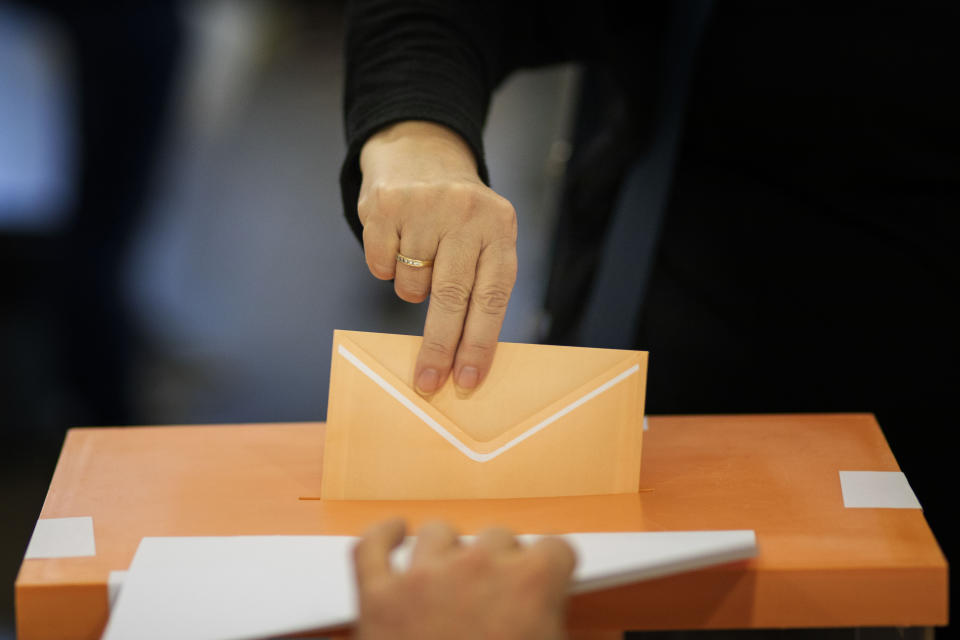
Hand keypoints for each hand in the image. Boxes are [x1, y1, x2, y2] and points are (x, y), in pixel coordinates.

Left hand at [352, 519, 575, 639]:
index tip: (549, 576)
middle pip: (497, 537)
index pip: (555, 549)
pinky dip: (381, 535)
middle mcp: (477, 568)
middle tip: (499, 599)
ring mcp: (422, 579)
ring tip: (453, 576)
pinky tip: (393, 532)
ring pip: (439, 534)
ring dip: (449, 551)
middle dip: (502, 564)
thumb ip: (551, 630)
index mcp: (530, 585)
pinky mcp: (377, 598)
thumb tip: (548, 627)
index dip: (552, 568)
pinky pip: (371, 547)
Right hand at [358, 121, 517, 393]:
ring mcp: (425, 206)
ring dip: (412, 289)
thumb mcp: (486, 237)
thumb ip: (481, 286)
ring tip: (420, 259)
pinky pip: (380, 267)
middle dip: (438, 347)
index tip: (466, 380)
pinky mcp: (386, 204)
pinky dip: (385, 268)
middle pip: (450, 297)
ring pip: (410, 286)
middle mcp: (466, 213)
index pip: (491, 296)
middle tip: (427, 382)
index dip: (478, 342)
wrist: (421, 150)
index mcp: (500, 227)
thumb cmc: (459, 215)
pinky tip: (398, 242)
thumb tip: (461, 359)